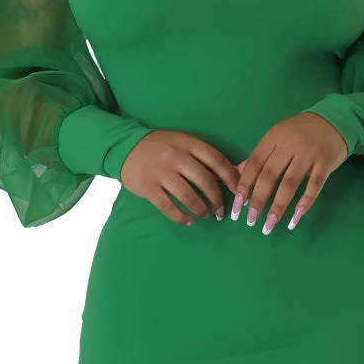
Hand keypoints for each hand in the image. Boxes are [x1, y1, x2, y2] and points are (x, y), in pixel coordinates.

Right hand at [120, 130, 239, 225]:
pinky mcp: (148, 188)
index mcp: (188, 143)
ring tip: (205, 215)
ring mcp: (161, 172)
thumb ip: (202, 156)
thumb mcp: (181, 142)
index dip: (231, 178)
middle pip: (206, 181)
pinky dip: (181, 217)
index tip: (238, 191)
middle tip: (221, 210)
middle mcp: (175, 156)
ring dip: (202, 210)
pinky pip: (169, 208)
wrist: (124, 147)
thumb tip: (228, 176)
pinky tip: (187, 220)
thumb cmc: (159, 147)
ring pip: (189, 197)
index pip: (217, 160)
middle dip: (217, 199)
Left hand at [229, 114, 347, 232]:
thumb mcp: (278, 137)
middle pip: (269, 175)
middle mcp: (290, 143)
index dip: (245, 184)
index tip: (237, 204)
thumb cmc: (301, 132)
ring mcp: (309, 153)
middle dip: (258, 199)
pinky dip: (304, 203)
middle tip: (251, 219)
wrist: (335, 120)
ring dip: (278, 206)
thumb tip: (236, 173)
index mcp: (274, 136)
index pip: (255, 163)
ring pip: (290, 183)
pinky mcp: (326, 162)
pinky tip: (295, 218)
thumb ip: (260, 156)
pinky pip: (314, 185)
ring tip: (269, 224)